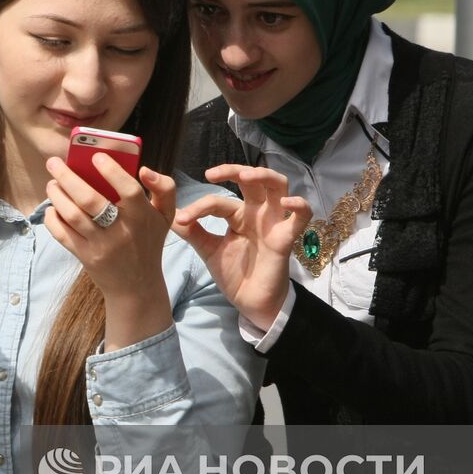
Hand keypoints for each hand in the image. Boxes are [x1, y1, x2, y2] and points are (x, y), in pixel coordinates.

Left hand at [43, 156, 176, 349]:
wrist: (136, 286)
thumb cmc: (148, 242)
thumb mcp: (166, 216)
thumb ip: (165, 188)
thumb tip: (145, 169)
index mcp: (142, 216)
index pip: (128, 189)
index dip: (112, 171)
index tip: (96, 157)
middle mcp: (121, 231)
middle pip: (90, 200)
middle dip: (67, 177)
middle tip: (54, 162)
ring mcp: (101, 246)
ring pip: (72, 215)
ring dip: (57, 195)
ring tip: (52, 183)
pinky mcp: (85, 257)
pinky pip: (63, 234)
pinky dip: (53, 219)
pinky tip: (53, 208)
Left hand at [170, 165, 311, 331]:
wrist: (251, 303)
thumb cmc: (235, 274)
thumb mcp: (209, 250)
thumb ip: (193, 232)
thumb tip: (171, 215)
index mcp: (238, 215)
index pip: (219, 201)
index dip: (199, 207)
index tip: (181, 218)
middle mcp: (257, 213)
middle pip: (252, 179)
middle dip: (233, 170)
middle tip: (211, 174)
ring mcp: (274, 223)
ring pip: (279, 186)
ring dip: (264, 176)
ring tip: (245, 176)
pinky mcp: (286, 238)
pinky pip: (302, 217)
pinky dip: (299, 206)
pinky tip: (287, 203)